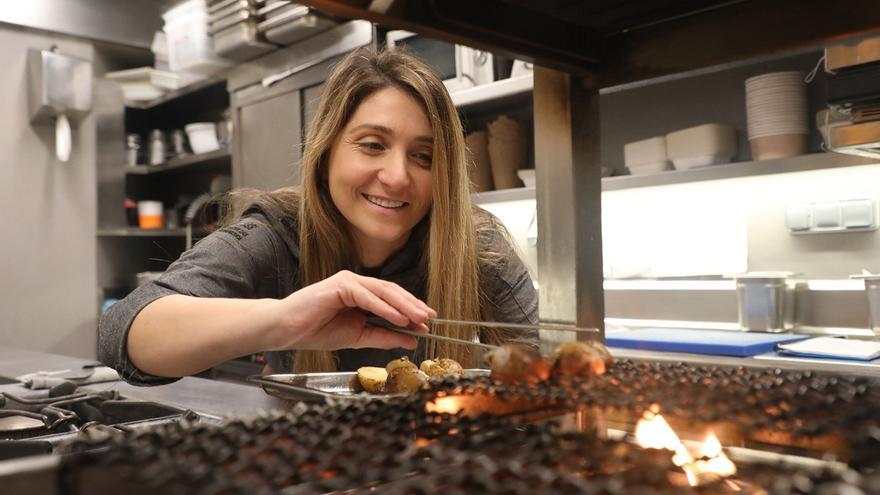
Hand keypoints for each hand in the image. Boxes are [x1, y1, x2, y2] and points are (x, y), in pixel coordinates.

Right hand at [267, 270, 435, 350]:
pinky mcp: (339, 285)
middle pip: (392, 292)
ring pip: (383, 291)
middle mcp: (357, 283)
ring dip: (403, 305)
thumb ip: (384, 336)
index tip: (427, 322)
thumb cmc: (316, 330)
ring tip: (419, 318)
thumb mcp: (358, 337)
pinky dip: (384, 307)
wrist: (286, 331)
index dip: (412, 309)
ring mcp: (348, 281)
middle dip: (413, 305)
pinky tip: (398, 317)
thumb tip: (411, 339)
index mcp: (361, 293)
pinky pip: (367, 296)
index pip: (392, 298)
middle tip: (430, 318)